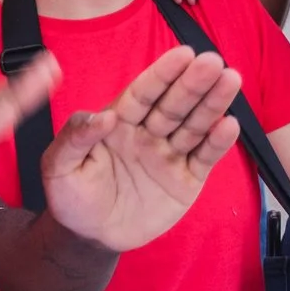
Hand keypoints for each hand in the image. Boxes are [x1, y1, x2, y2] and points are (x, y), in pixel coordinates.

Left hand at [41, 46, 242, 251]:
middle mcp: (147, 134)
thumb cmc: (71, 197)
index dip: (162, 74)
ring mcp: (168, 155)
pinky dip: (218, 142)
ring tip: (231, 79)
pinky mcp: (185, 180)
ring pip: (194, 125)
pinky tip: (230, 124)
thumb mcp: (58, 166)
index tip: (183, 54)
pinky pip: (204, 158)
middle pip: (173, 104)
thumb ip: (74, 137)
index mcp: (118, 123)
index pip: (143, 93)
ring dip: (213, 103)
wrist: (90, 237)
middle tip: (212, 61)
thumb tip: (104, 115)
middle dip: (193, 83)